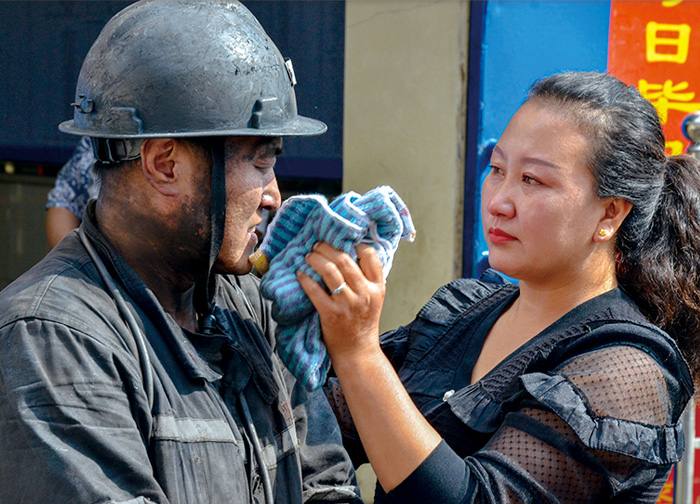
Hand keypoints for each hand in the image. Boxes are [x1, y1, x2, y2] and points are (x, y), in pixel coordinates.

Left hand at [297, 242, 384, 362]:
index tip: (342, 241)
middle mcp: (365, 293)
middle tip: (317, 245)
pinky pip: (315, 290)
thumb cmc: (363, 324)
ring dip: (316, 259)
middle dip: (327, 248)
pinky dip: (305, 278)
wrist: (358, 353)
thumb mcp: (374, 300)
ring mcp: (348, 304)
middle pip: (345, 259)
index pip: (370, 256)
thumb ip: (366, 279)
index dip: (354, 244)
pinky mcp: (331, 314)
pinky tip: (300, 274)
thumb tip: (350, 253)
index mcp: (377, 287)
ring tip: (309, 256)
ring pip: (330, 270)